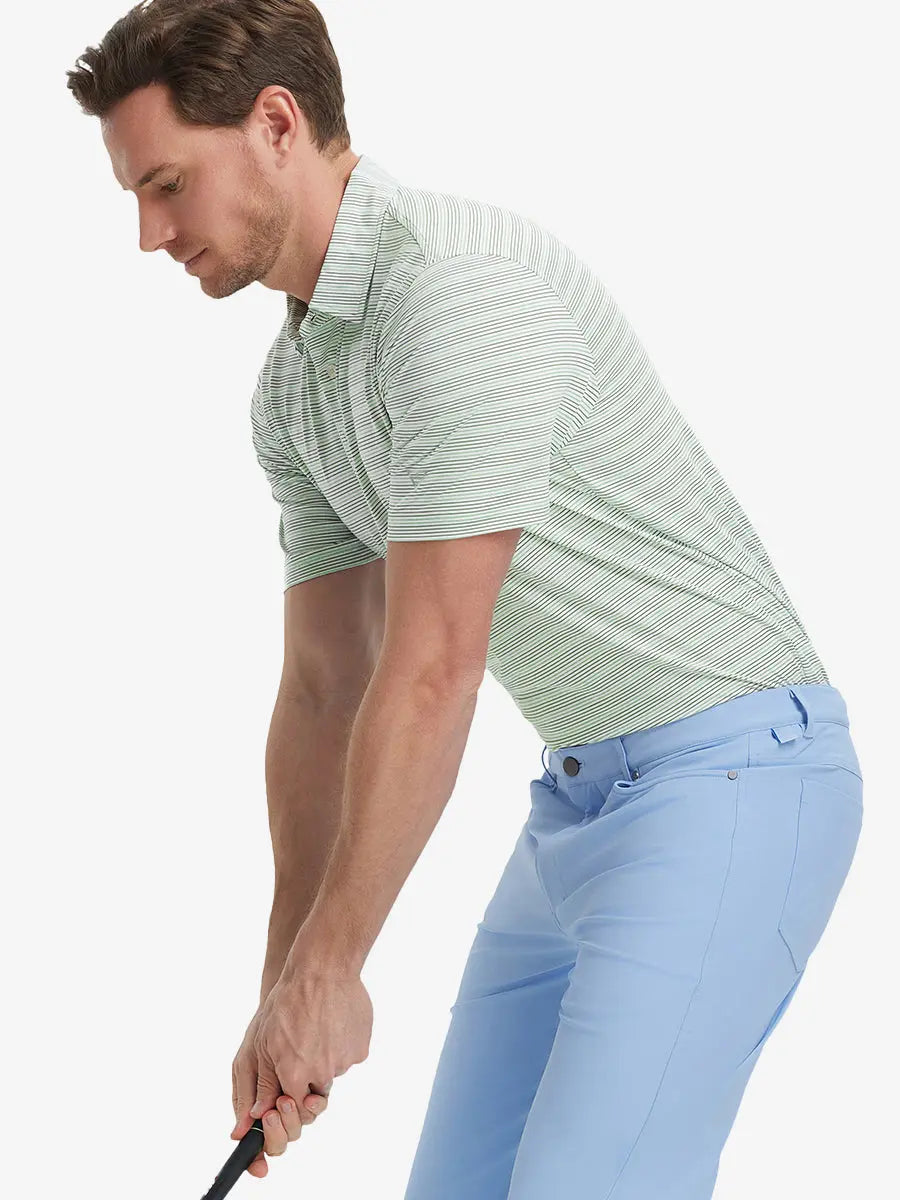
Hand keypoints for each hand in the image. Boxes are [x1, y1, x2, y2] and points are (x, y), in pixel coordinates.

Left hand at [231, 963, 371, 1178]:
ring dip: (323, 1057)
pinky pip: (348, 1056)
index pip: (291, 1107)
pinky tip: (331, 1020)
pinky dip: (340, 1043)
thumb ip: (261, 1084)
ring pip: (332, 1072)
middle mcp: (322, 1074)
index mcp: (296, 1075)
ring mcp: (345, 1061)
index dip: (287, 1099)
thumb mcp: (262, 1042)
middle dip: (306, 1078)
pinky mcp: (361, 1048)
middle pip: (315, 1094)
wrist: (322, 967)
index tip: (285, 1085)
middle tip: (301, 1047)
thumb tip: (254, 1118)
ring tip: (314, 1024)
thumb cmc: (287, 1002)